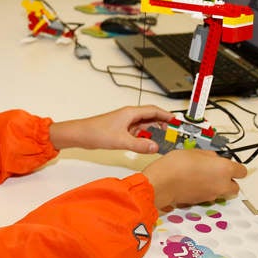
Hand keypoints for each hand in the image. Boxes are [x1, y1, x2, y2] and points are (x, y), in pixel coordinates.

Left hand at [48, 105, 172, 153]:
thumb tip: (155, 147)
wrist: (80, 135)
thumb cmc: (95, 132)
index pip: (154, 110)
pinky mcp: (120, 130)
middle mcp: (129, 116)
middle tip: (171, 134)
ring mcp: (125, 123)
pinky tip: (145, 145)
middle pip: (151, 118)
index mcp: (131, 113)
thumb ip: (140, 144)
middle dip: (162, 125)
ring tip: (161, 141)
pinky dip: (143, 138)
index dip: (166, 115)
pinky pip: (137, 132)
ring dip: (152, 133)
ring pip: (144, 126)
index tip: (176, 121)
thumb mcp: (121, 140)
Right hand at [142, 150, 246, 208]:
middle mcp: (222, 184)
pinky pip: (210, 196)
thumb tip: (214, 159)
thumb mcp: (195, 152)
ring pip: (222, 192)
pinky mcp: (202, 202)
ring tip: (202, 177)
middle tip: (217, 172)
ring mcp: (212, 195)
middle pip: (235, 186)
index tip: (230, 164)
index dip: (236, 167)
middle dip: (229, 180)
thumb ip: (210, 156)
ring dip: (217, 186)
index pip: (242, 171)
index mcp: (224, 169)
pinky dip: (206, 191)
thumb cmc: (177, 164)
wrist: (162, 183)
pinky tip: (194, 183)